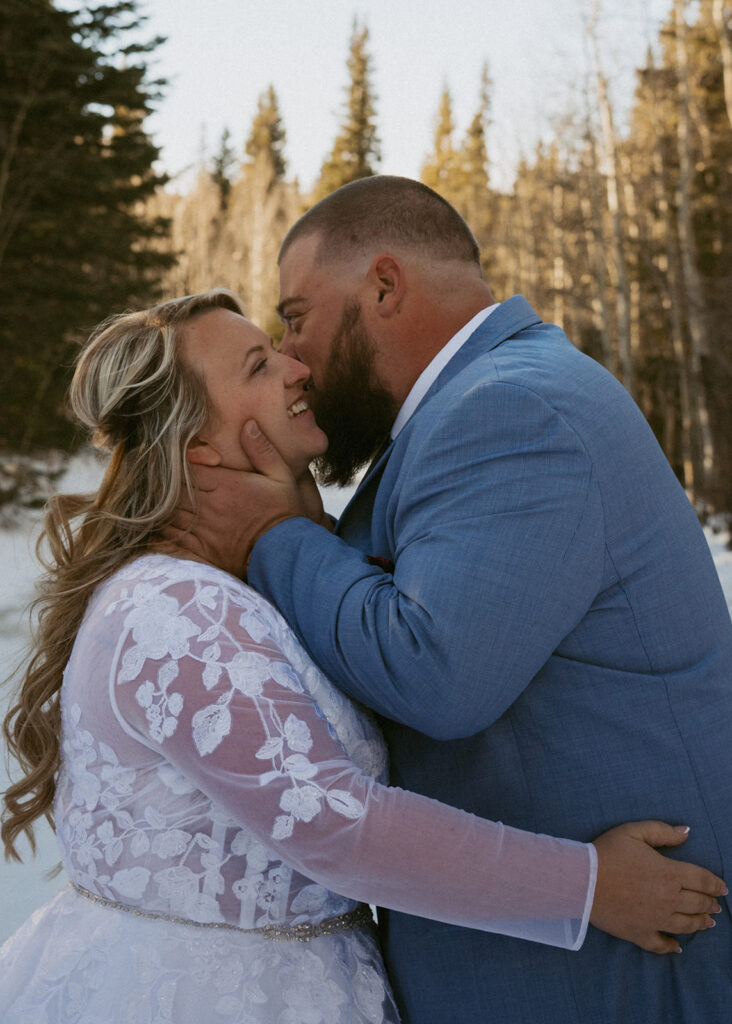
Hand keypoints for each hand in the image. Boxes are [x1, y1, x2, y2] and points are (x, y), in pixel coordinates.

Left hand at [166, 421, 328, 576]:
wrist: (284, 553)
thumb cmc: (284, 513)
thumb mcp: (281, 476)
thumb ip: (262, 450)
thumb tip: (248, 425)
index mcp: (225, 485)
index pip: (187, 468)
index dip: (178, 463)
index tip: (179, 461)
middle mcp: (210, 506)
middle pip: (173, 490)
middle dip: (167, 484)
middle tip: (163, 480)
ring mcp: (204, 529)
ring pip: (169, 513)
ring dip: (164, 506)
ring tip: (160, 500)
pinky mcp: (202, 550)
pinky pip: (173, 538)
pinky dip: (164, 530)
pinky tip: (162, 525)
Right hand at [590, 821, 726, 953]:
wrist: (582, 880)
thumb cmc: (608, 852)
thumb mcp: (634, 832)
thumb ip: (663, 832)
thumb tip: (686, 832)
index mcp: (669, 873)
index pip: (702, 880)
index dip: (715, 884)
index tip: (722, 888)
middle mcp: (668, 899)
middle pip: (697, 903)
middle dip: (709, 903)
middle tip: (715, 904)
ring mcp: (655, 919)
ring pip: (685, 925)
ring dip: (699, 923)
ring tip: (707, 923)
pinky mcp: (640, 933)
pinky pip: (661, 944)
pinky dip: (671, 947)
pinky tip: (678, 947)